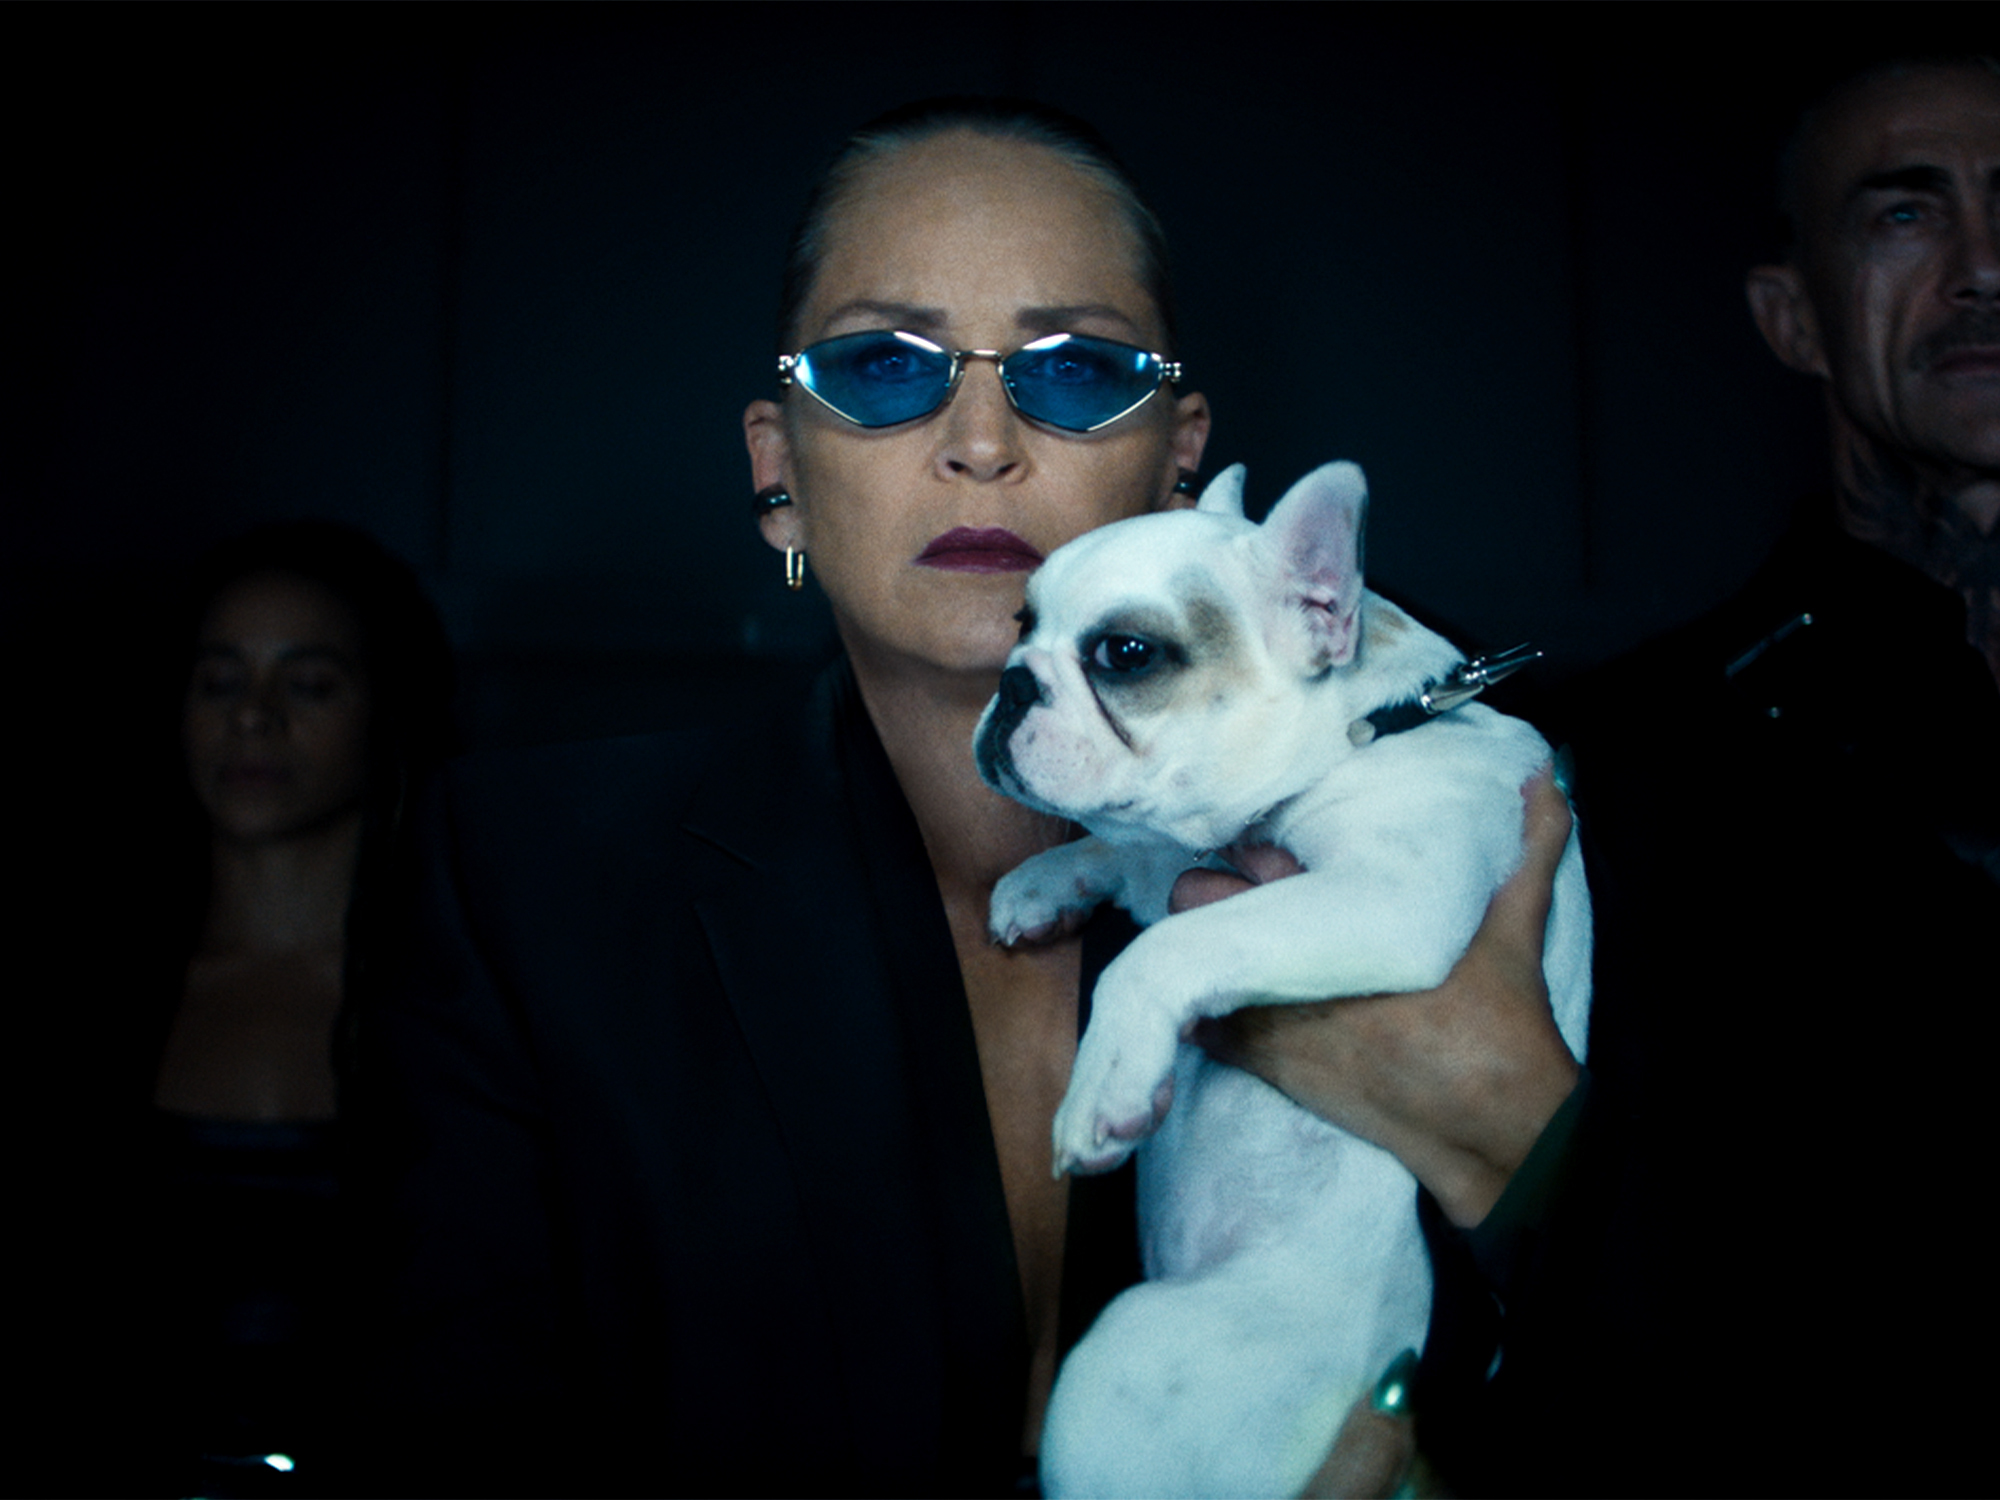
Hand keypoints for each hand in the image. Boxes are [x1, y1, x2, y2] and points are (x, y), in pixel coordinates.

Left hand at [1180, 769, 1579, 1226]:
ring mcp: (1272, 1008)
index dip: (1249, 854)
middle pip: (1198, 898)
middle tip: (1234, 906)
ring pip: (1185, 960)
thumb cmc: (1501, 1020)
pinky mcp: (1266, 1062)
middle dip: (1211, 899)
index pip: (1252, 856)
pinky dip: (1203, 1016)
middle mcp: (1294, 951)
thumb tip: (1548, 778)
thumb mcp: (1515, 923)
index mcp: (1341, 906)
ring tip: (1227, 956)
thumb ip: (1530, 845)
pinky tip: (1225, 1009)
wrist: (1489, 1124)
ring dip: (1200, 956)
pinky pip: (1199, 1024)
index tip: (1260, 859)